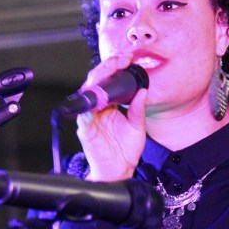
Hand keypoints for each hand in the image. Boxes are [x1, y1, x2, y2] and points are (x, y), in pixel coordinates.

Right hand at [75, 54, 147, 180]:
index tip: (129, 58)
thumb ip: (139, 109)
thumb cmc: (124, 150)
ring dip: (97, 81)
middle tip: (120, 60)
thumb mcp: (137, 126)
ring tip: (109, 70)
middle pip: (95, 82)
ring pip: (87, 94)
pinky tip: (99, 98)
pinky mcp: (85, 130)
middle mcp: (96, 109)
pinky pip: (84, 115)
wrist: (118, 171)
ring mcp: (89, 118)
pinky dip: (90, 106)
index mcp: (108, 105)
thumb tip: (144, 91)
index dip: (115, 67)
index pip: (108, 80)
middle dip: (106, 68)